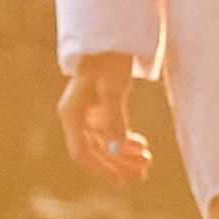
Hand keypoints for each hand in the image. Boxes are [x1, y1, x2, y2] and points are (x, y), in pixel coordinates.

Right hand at [60, 53, 150, 183]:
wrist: (113, 37)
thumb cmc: (110, 60)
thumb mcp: (114, 89)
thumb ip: (114, 120)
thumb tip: (117, 151)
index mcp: (71, 114)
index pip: (82, 152)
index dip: (100, 168)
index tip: (121, 181)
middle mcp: (76, 116)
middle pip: (95, 150)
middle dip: (119, 163)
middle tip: (144, 172)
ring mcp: (87, 113)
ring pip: (105, 143)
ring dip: (124, 154)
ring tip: (147, 162)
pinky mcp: (99, 107)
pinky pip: (110, 132)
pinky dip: (125, 140)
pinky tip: (141, 146)